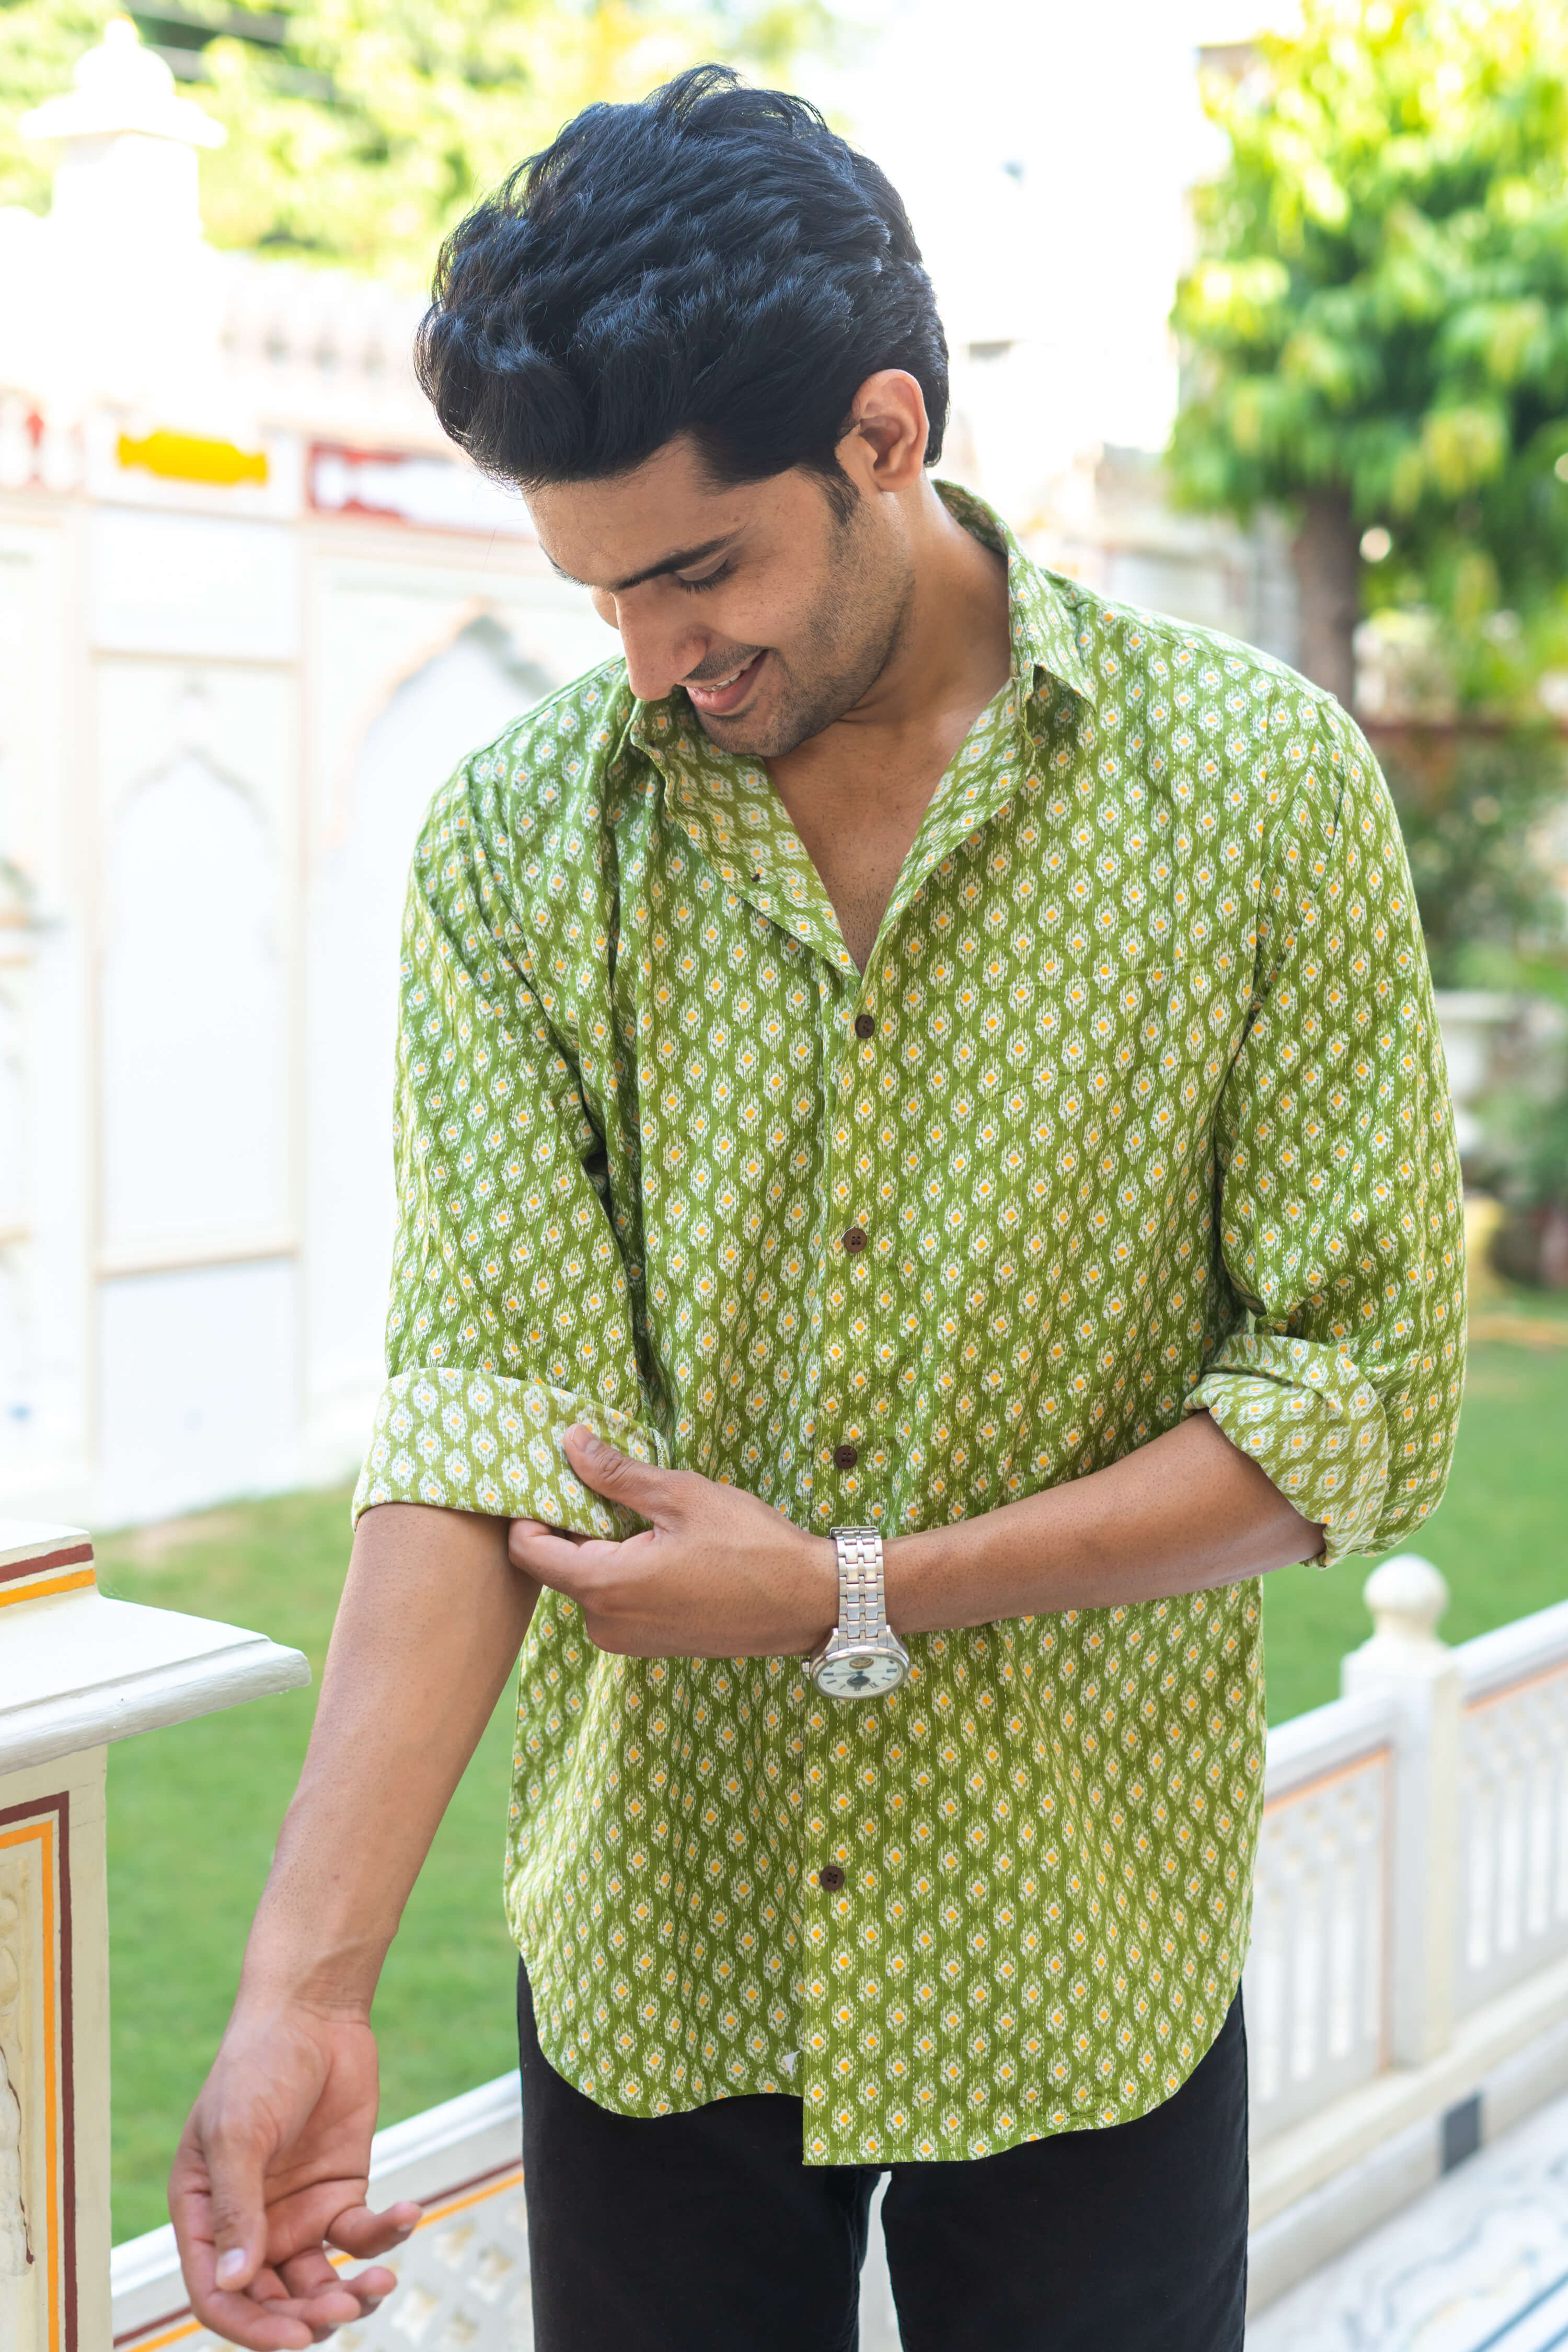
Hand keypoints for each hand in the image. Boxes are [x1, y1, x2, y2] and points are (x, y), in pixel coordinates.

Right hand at [170, 2005, 421, 2349]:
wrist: (313, 2013)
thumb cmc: (258, 2065)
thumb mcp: (236, 2134)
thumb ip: (236, 2210)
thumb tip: (233, 2284)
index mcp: (205, 2215)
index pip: (218, 2295)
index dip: (251, 2327)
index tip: (295, 2339)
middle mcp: (250, 2225)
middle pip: (272, 2301)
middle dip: (306, 2319)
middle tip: (343, 2309)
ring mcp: (298, 2212)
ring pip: (319, 2284)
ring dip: (349, 2295)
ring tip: (379, 2285)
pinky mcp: (342, 2192)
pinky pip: (362, 2234)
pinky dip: (386, 2234)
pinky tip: (408, 2212)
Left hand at [507, 1427, 835, 1655]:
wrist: (810, 1602)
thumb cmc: (752, 1546)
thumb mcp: (681, 1496)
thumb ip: (616, 1474)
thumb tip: (570, 1442)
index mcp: (605, 1587)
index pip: (528, 1550)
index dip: (529, 1510)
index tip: (552, 1476)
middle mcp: (605, 1625)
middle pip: (555, 1566)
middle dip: (572, 1524)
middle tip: (607, 1484)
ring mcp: (628, 1640)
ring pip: (587, 1582)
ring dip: (602, 1547)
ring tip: (649, 1517)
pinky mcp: (650, 1644)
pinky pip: (615, 1601)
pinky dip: (624, 1570)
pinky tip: (664, 1547)